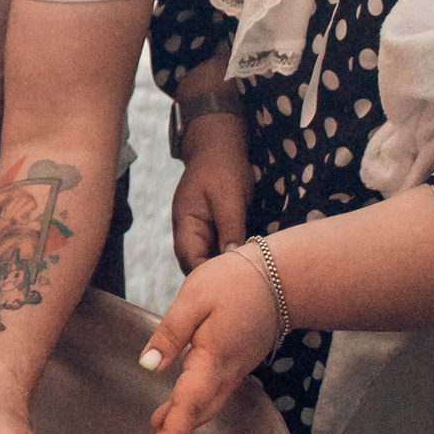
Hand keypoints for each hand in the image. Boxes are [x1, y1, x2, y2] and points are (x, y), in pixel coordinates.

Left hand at [136, 247, 280, 433]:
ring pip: (201, 412)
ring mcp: (231, 374)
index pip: (186, 409)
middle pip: (194, 419)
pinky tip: (166, 416)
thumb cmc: (237, 282)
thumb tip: (147, 367)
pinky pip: (207, 399)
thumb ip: (170, 334)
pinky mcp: (231, 368)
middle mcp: (224, 376)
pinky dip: (187, 415)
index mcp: (212, 362)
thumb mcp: (194, 298)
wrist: (283, 279)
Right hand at [170, 113, 249, 272]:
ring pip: (209, 261)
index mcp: (186, 225)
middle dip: (217, 279)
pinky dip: (231, 259)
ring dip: (225, 270)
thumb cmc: (223, 167)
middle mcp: (190, 233)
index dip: (207, 277)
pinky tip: (248, 264)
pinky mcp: (215, 231)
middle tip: (244, 288)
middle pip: (197, 267)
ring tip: (248, 279)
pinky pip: (220, 252)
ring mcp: (201, 233)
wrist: (220, 146)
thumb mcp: (229, 198)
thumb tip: (232, 258)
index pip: (189, 261)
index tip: (232, 287)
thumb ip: (230, 229)